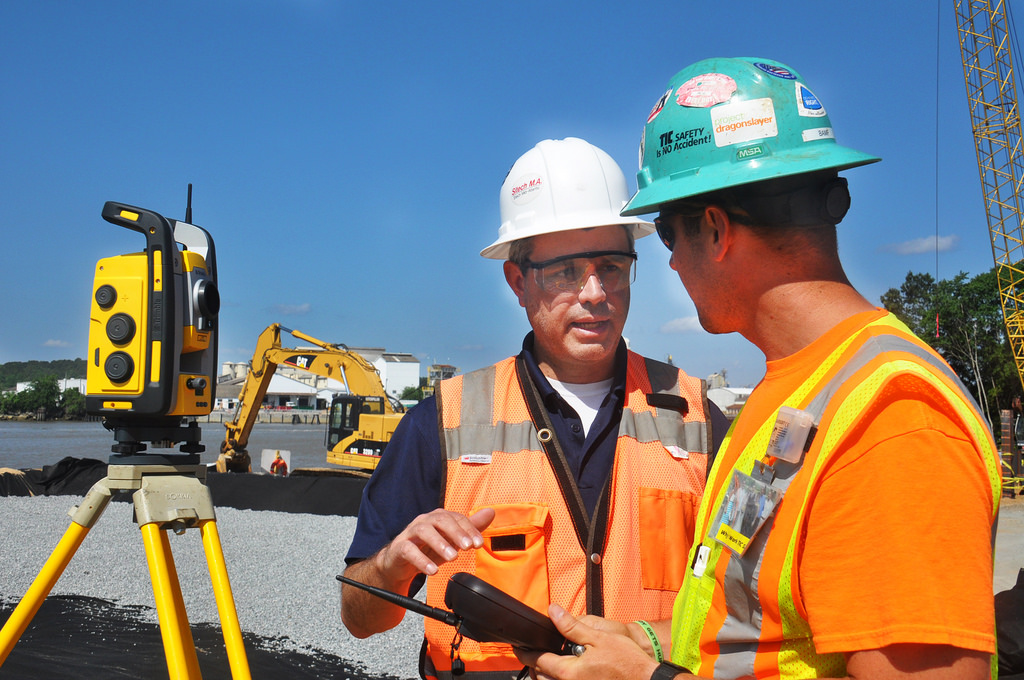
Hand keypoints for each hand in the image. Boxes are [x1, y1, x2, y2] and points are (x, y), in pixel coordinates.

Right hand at [375, 507, 494, 584]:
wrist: (400, 562)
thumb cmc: (428, 549)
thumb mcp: (452, 540)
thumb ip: (470, 527)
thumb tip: (490, 512)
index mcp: (438, 518)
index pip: (456, 518)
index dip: (469, 529)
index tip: (479, 544)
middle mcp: (424, 521)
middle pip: (440, 520)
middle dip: (456, 532)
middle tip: (467, 547)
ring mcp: (410, 533)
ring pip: (424, 531)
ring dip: (440, 544)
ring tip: (452, 558)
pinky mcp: (400, 547)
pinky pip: (409, 550)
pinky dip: (421, 560)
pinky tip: (432, 570)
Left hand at [515, 605, 659, 679]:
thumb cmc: (627, 661)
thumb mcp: (598, 637)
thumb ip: (571, 626)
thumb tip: (553, 611)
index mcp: (570, 672)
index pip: (539, 661)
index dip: (526, 653)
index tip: (518, 648)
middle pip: (541, 677)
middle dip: (535, 665)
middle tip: (531, 654)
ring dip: (546, 675)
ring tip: (546, 663)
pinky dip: (559, 679)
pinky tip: (566, 671)